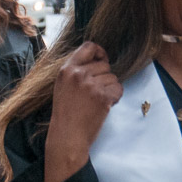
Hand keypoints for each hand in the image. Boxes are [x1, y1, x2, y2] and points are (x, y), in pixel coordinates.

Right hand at [44, 42, 122, 181]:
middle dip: (104, 77)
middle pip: (105, 64)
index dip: (100, 52)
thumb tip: (98, 56)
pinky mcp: (103, 96)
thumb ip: (77, 69)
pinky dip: (115, 97)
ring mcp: (91, 85)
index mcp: (67, 69)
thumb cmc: (66, 112)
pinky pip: (118, 88)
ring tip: (95, 101)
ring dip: (109, 88)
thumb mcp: (63, 84)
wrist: (67, 136)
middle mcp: (79, 74)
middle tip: (93, 92)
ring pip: (113, 77)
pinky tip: (103, 105)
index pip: (89, 46)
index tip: (102, 60)